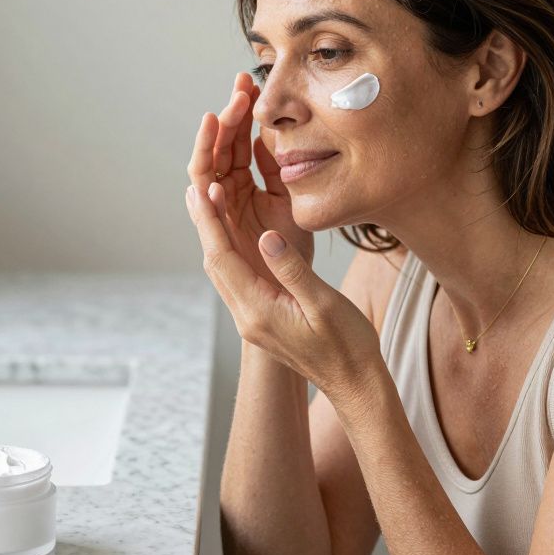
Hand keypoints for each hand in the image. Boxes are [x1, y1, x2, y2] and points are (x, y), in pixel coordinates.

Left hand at [184, 75, 383, 397]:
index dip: (208, 218)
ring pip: (223, 256)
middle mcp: (245, 309)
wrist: (355, 388)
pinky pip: (238, 263)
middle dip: (205, 208)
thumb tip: (268, 237)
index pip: (221, 256)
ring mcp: (251, 309)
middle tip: (200, 167)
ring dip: (215, 218)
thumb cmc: (347, 351)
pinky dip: (232, 233)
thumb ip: (295, 271)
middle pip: (214, 251)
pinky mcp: (261, 306)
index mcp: (256, 309)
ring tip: (210, 179)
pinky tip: (235, 213)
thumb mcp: (325, 307)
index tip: (198, 183)